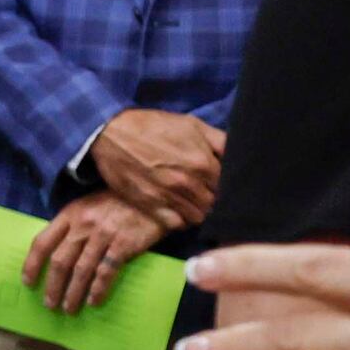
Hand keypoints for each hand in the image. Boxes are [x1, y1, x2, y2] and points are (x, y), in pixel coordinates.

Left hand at [24, 190, 166, 313]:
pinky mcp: (123, 244)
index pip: (42, 242)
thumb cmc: (115, 203)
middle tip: (50, 304)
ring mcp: (103, 235)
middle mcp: (82, 225)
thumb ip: (71, 226)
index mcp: (69, 214)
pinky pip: (106, 271)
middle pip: (60, 261)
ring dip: (73, 293)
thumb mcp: (86, 207)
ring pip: (81, 270)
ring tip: (68, 309)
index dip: (32, 264)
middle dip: (52, 286)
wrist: (149, 196)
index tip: (28, 282)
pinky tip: (93, 301)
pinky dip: (98, 289)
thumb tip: (54, 254)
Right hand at [89, 107, 223, 226]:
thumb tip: (240, 156)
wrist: (110, 131)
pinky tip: (178, 208)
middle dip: (215, 200)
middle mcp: (187, 184)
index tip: (222, 184)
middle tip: (209, 192)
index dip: (228, 186)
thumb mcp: (192, 124)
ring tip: (194, 201)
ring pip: (198, 218)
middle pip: (215, 205)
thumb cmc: (153, 126)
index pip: (230, 187)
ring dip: (199, 211)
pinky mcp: (149, 205)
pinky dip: (180, 220)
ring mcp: (167, 197)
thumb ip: (220, 141)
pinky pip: (175, 224)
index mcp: (203, 163)